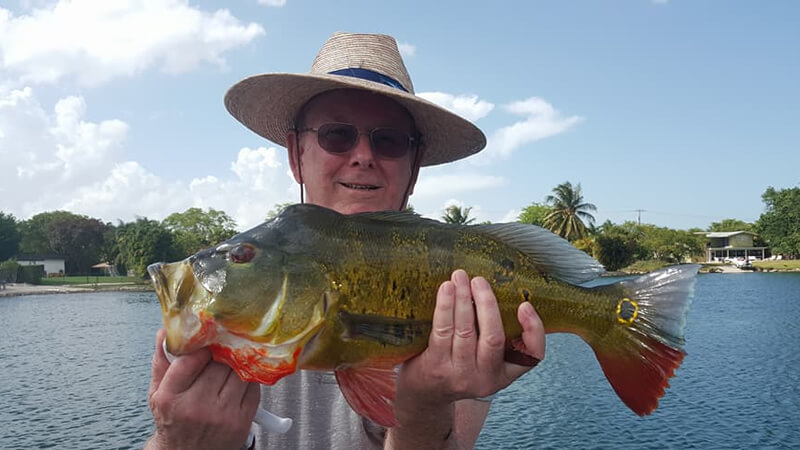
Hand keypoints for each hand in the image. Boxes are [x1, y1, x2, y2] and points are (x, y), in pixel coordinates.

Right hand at [145, 329, 260, 449]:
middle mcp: (196, 407)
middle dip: (221, 353)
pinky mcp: (242, 421)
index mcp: (170, 398)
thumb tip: (165, 332)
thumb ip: (161, 361)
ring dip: (236, 363)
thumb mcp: (158, 393)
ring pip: (238, 372)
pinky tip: (238, 380)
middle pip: (218, 363)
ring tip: (230, 363)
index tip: (205, 343)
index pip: (190, 360)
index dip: (201, 346)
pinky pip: (253, 386)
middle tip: (221, 348)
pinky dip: (248, 378)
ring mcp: (222, 415)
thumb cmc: (174, 420)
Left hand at [395, 269, 545, 411]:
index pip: (532, 356)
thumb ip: (494, 334)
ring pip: (466, 330)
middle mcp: (486, 377)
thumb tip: (497, 290)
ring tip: (459, 278)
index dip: (534, 330)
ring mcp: (460, 374)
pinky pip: (443, 331)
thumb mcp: (484, 360)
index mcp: (505, 373)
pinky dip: (445, 307)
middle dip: (487, 303)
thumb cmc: (458, 365)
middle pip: (493, 337)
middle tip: (479, 280)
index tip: (525, 305)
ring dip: (463, 299)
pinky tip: (446, 290)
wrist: (425, 393)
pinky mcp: (436, 367)